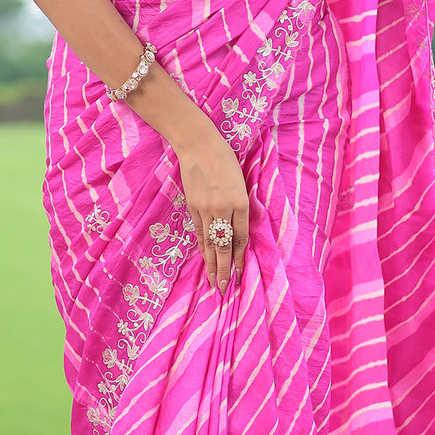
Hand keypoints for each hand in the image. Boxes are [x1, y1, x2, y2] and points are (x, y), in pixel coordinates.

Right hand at [176, 128, 249, 294]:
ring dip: (211, 264)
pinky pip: (199, 233)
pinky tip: (204, 259)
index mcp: (241, 203)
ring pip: (210, 243)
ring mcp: (206, 209)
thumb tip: (237, 231)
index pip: (241, 238)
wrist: (199, 146)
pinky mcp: (193, 207)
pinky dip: (202, 247)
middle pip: (224, 247)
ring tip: (212, 282)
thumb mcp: (241, 183)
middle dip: (224, 270)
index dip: (240, 258)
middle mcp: (223, 209)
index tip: (240, 274)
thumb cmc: (225, 160)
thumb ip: (240, 207)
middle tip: (224, 288)